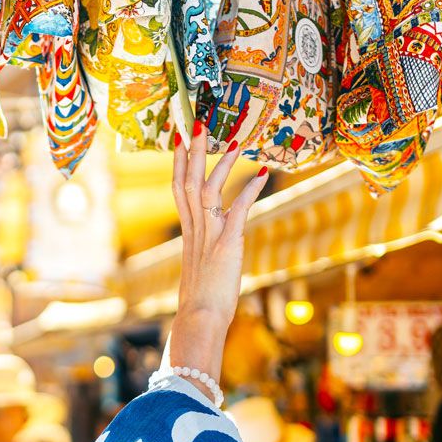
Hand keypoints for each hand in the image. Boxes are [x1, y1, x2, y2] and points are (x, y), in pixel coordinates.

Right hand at [174, 123, 268, 323]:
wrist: (199, 319)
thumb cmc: (202, 303)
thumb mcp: (201, 272)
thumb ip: (205, 255)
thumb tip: (214, 253)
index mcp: (188, 235)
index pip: (179, 191)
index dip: (178, 164)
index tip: (178, 140)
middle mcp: (194, 230)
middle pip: (188, 183)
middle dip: (192, 152)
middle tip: (197, 122)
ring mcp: (209, 236)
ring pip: (208, 190)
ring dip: (221, 163)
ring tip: (234, 140)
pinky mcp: (226, 245)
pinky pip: (238, 210)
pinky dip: (250, 190)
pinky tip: (262, 173)